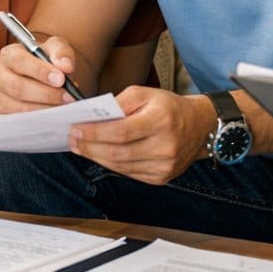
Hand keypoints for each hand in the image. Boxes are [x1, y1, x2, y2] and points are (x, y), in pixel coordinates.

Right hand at [0, 34, 80, 113]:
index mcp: (8, 55)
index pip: (19, 61)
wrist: (43, 78)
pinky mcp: (2, 115)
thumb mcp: (55, 49)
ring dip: (45, 109)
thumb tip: (65, 66)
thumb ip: (62, 52)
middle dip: (46, 94)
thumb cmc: (47, 61)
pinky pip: (20, 122)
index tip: (61, 79)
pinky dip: (39, 121)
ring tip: (64, 107)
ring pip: (19, 107)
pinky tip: (54, 116)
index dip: (40, 71)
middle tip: (68, 97)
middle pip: (17, 87)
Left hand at [68, 88, 212, 184]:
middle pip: (118, 152)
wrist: (200, 126)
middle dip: (90, 147)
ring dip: (97, 157)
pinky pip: (129, 173)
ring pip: (121, 166)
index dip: (95, 133)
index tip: (75, 129)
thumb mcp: (145, 93)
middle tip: (72, 140)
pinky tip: (101, 155)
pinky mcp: (161, 178)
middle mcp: (165, 147)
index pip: (121, 132)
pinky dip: (112, 164)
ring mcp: (164, 166)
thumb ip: (119, 103)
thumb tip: (93, 117)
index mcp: (162, 121)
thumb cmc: (169, 107)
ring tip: (81, 147)